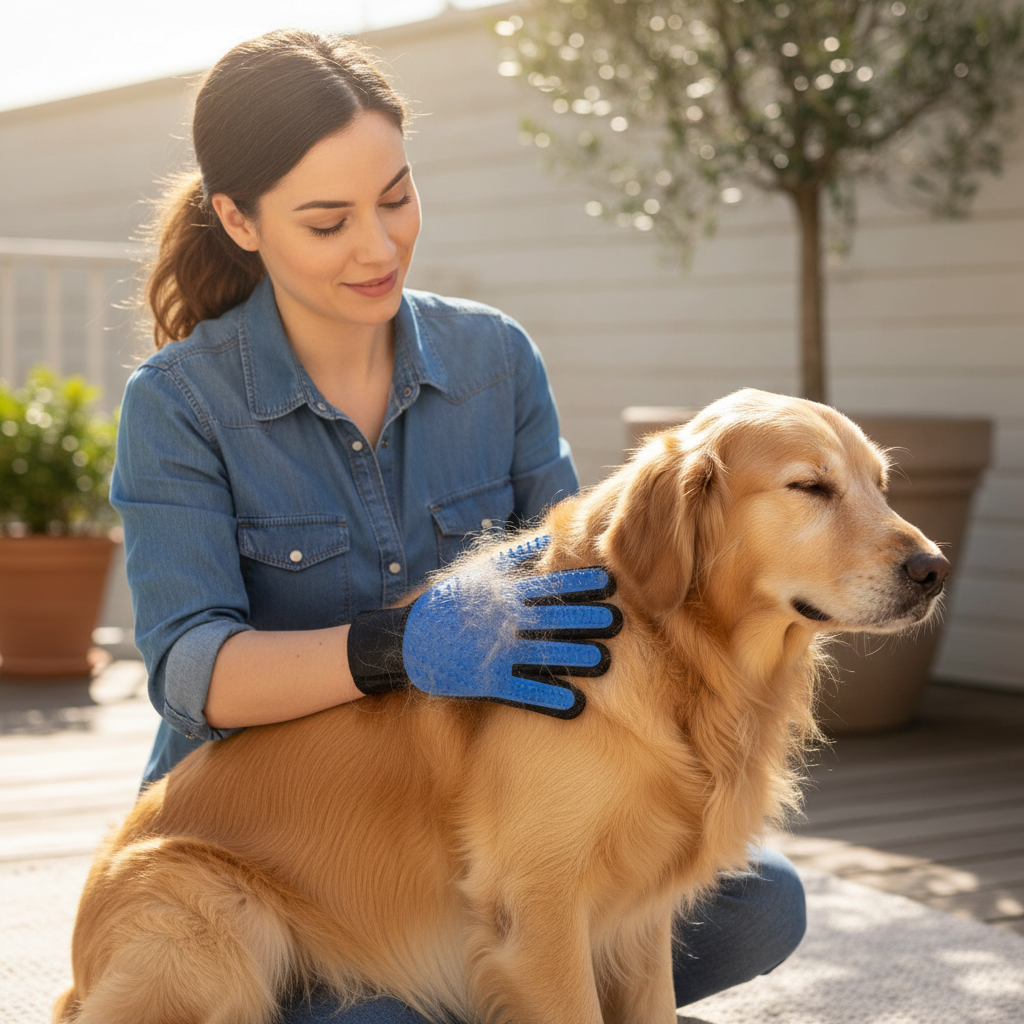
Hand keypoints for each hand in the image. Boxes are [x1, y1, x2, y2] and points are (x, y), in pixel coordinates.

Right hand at [347, 536, 620, 717]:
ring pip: (542, 654)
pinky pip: (522, 692)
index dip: (581, 584)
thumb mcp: (479, 572)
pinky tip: (576, 705)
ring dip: (574, 659)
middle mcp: (504, 621)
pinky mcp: (486, 682)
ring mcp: (495, 652)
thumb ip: (516, 557)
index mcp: (505, 594)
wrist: (405, 640)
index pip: (550, 585)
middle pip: (552, 618)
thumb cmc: (448, 603)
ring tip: (605, 662)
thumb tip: (549, 539)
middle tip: (619, 621)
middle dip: (586, 618)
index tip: (611, 583)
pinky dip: (549, 699)